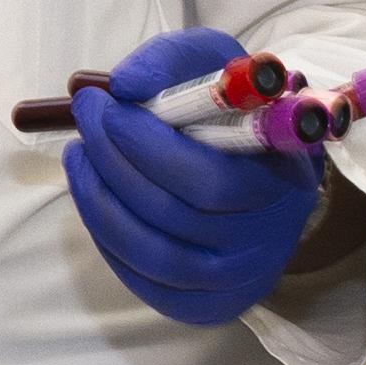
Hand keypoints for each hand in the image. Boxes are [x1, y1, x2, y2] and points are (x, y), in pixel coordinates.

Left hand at [67, 28, 327, 325]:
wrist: (265, 165)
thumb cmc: (232, 109)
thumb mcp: (213, 64)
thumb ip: (171, 62)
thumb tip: (124, 85)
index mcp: (284, 175)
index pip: (210, 179)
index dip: (147, 146)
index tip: (105, 105)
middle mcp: (271, 233)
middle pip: (175, 215)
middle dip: (113, 162)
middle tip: (86, 118)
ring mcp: (244, 274)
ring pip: (154, 254)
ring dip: (99, 202)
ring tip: (80, 155)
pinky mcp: (216, 302)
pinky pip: (150, 284)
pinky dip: (109, 242)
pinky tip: (98, 198)